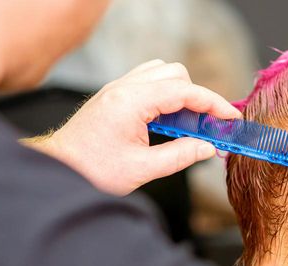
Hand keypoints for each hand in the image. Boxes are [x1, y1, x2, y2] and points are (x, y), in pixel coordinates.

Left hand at [26, 60, 240, 195]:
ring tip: (188, 124)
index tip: (230, 118)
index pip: (184, 91)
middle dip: (198, 98)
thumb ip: (180, 156)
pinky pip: (148, 81)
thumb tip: (207, 147)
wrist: (57, 168)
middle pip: (176, 75)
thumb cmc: (90, 170)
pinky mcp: (114, 95)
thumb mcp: (142, 169)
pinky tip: (167, 120)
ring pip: (162, 73)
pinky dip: (165, 96)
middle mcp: (124, 88)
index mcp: (131, 102)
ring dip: (181, 94)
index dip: (213, 104)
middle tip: (208, 127)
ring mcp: (118, 89)